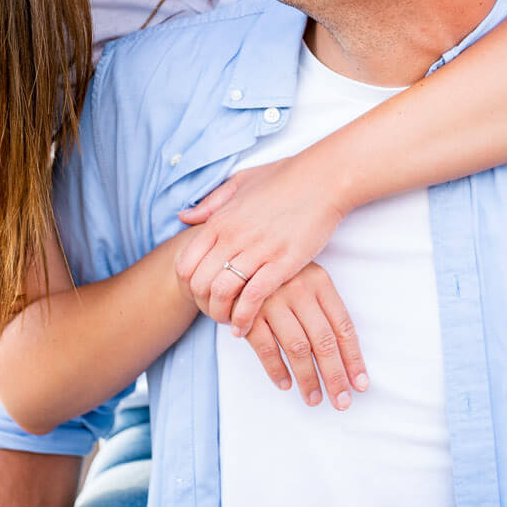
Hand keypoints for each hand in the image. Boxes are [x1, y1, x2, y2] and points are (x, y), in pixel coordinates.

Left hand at [175, 154, 349, 335]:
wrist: (323, 178)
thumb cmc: (284, 178)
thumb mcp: (240, 182)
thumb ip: (211, 202)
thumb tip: (183, 217)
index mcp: (220, 220)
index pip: (185, 264)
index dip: (186, 287)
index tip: (199, 296)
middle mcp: (233, 236)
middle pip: (199, 283)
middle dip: (201, 305)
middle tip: (213, 313)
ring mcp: (257, 250)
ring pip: (221, 293)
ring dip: (220, 315)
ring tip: (228, 322)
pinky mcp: (282, 263)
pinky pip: (252, 297)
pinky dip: (243, 318)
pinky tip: (244, 327)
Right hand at [239, 263, 368, 409]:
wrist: (230, 263)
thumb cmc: (276, 278)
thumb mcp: (304, 281)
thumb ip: (322, 310)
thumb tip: (346, 358)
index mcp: (320, 282)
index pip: (343, 326)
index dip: (353, 359)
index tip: (361, 384)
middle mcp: (299, 289)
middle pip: (324, 341)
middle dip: (335, 376)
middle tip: (341, 402)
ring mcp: (273, 300)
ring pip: (297, 348)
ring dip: (307, 378)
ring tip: (313, 399)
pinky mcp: (248, 312)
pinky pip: (266, 348)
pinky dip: (276, 370)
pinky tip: (285, 384)